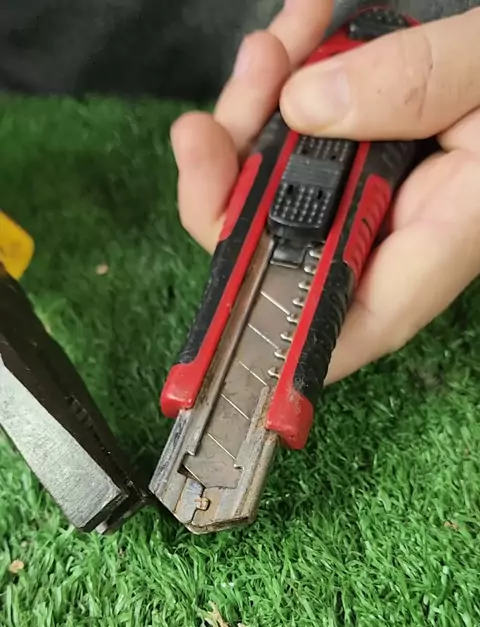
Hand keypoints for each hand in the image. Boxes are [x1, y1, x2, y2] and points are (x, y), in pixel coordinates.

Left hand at [171, 4, 479, 383]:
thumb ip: (421, 82)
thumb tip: (306, 108)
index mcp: (446, 234)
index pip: (356, 319)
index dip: (282, 335)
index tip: (218, 308)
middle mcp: (402, 226)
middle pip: (290, 246)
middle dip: (233, 188)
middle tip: (211, 126)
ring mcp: (380, 187)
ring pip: (283, 182)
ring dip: (256, 116)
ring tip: (273, 48)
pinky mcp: (369, 143)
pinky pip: (307, 129)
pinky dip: (290, 78)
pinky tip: (301, 26)